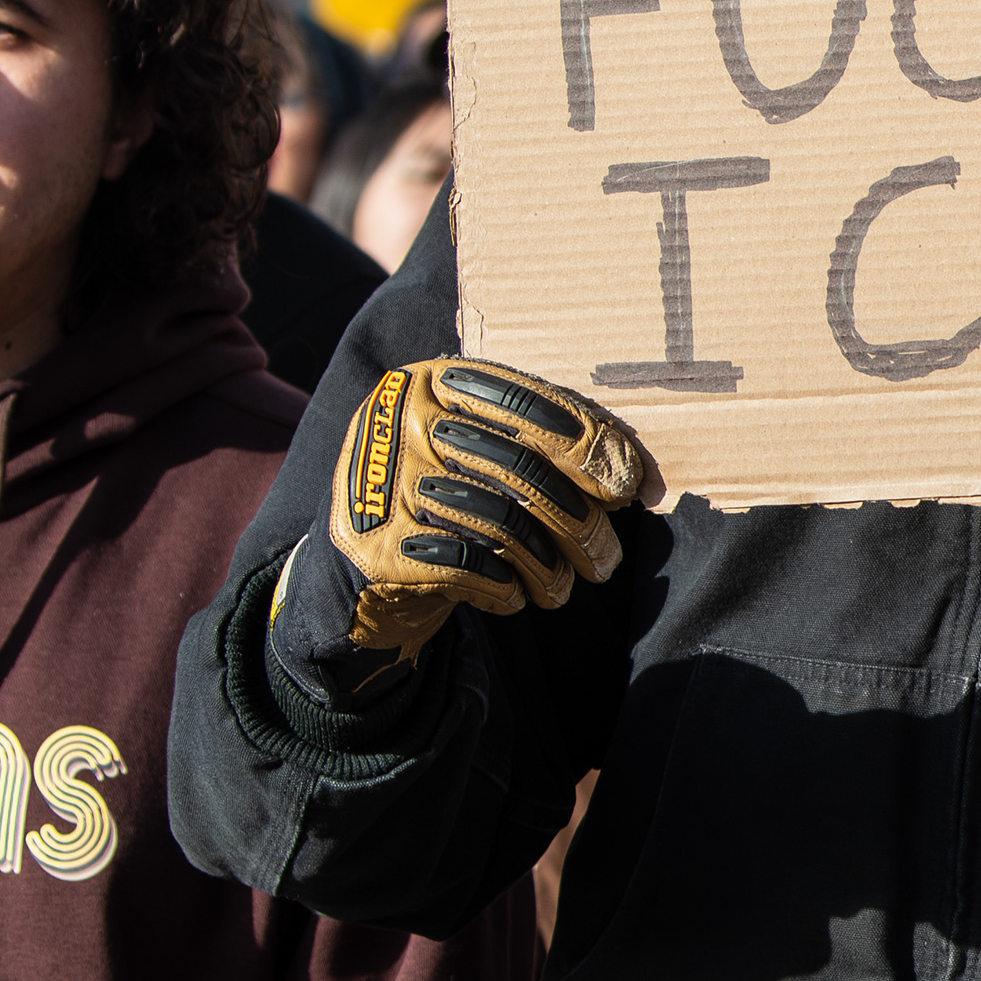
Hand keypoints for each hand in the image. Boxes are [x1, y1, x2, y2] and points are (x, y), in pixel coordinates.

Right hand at [272, 361, 648, 702]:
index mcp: (434, 383)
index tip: (628, 484)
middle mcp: (403, 421)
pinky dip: (504, 588)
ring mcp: (384, 481)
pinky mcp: (377, 544)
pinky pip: (469, 566)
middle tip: (607, 559)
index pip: (527, 404)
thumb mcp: (475, 451)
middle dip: (580, 523)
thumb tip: (626, 473)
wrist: (353, 570)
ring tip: (562, 588)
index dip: (588, 445)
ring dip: (548, 567)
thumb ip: (535, 444)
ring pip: (502, 524)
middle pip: (522, 471)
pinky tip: (513, 597)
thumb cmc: (442, 500)